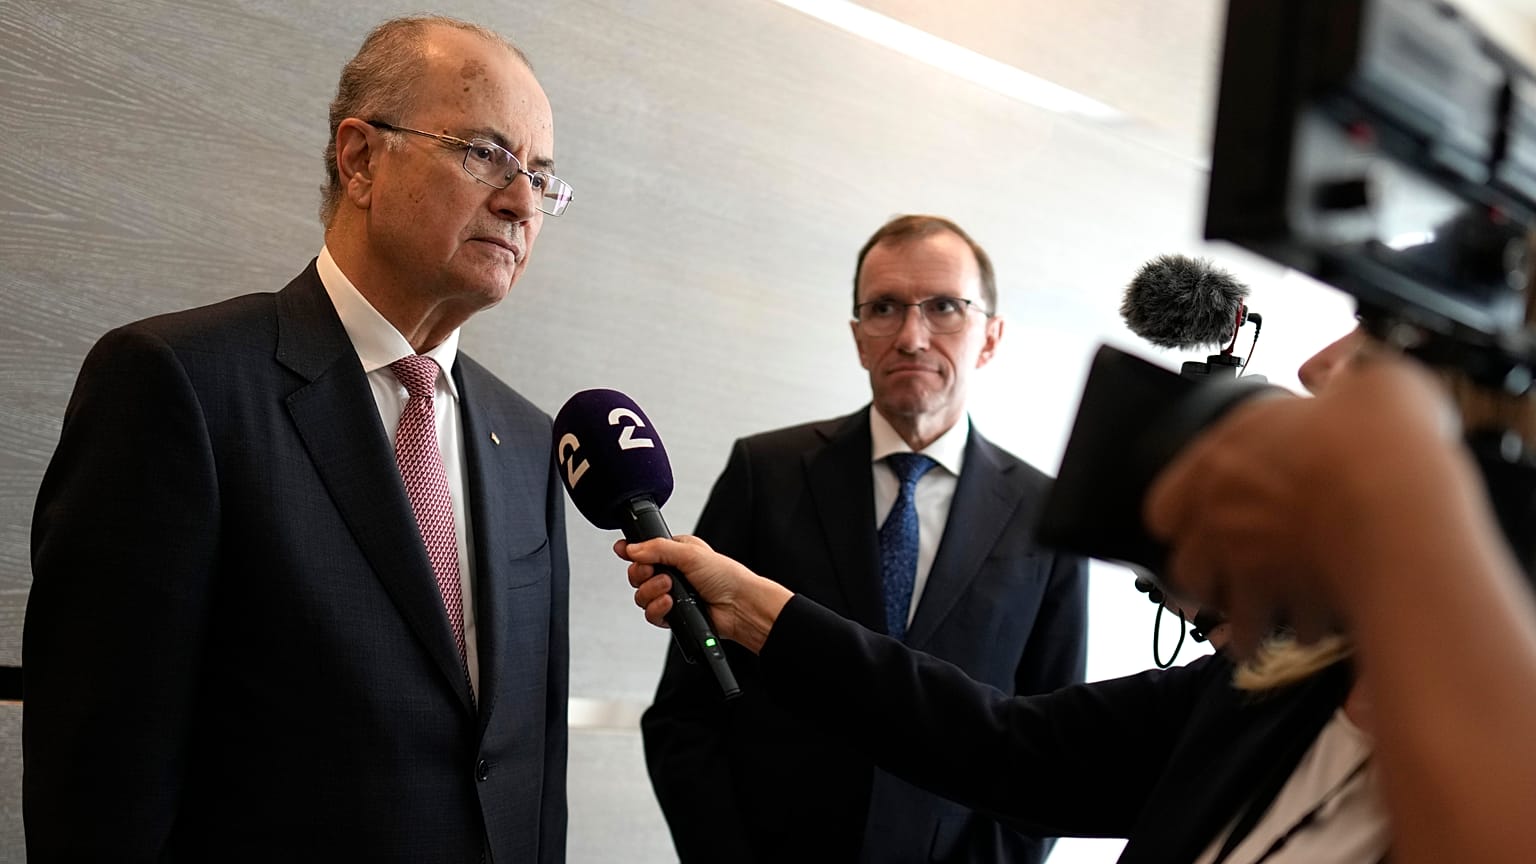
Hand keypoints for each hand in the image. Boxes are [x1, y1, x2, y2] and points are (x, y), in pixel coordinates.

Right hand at [615, 535, 792, 652]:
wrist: (739, 606)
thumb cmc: (726, 576)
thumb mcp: (690, 553)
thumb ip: (657, 549)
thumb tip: (631, 548)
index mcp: (676, 553)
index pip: (644, 551)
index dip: (631, 552)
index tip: (623, 551)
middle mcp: (671, 573)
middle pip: (638, 574)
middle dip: (642, 574)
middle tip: (657, 573)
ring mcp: (671, 595)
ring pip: (641, 595)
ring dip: (652, 592)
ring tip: (670, 589)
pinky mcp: (672, 614)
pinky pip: (650, 614)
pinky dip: (657, 609)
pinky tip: (670, 604)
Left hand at [1145, 355, 1466, 655]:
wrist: (1399, 494)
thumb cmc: (1370, 433)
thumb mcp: (1354, 384)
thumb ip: (1337, 388)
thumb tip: (1347, 385)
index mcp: (1217, 462)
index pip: (1163, 507)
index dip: (1179, 521)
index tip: (1194, 527)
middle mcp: (1220, 521)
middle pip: (1186, 574)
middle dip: (1206, 585)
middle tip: (1228, 585)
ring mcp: (1252, 568)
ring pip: (1233, 617)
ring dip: (1249, 623)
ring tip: (1268, 624)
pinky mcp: (1293, 604)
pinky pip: (1291, 631)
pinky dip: (1304, 631)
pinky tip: (1321, 625)